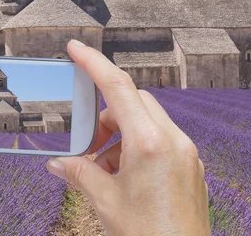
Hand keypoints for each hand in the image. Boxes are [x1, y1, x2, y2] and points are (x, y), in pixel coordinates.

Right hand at [46, 40, 210, 235]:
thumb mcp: (104, 201)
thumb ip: (80, 173)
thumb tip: (59, 163)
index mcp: (150, 142)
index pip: (118, 87)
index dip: (94, 63)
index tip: (76, 49)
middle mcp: (174, 140)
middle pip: (134, 102)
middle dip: (106, 115)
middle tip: (88, 143)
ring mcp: (186, 152)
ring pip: (148, 121)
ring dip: (121, 134)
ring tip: (104, 168)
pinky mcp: (191, 166)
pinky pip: (162, 140)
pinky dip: (138, 146)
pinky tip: (124, 176)